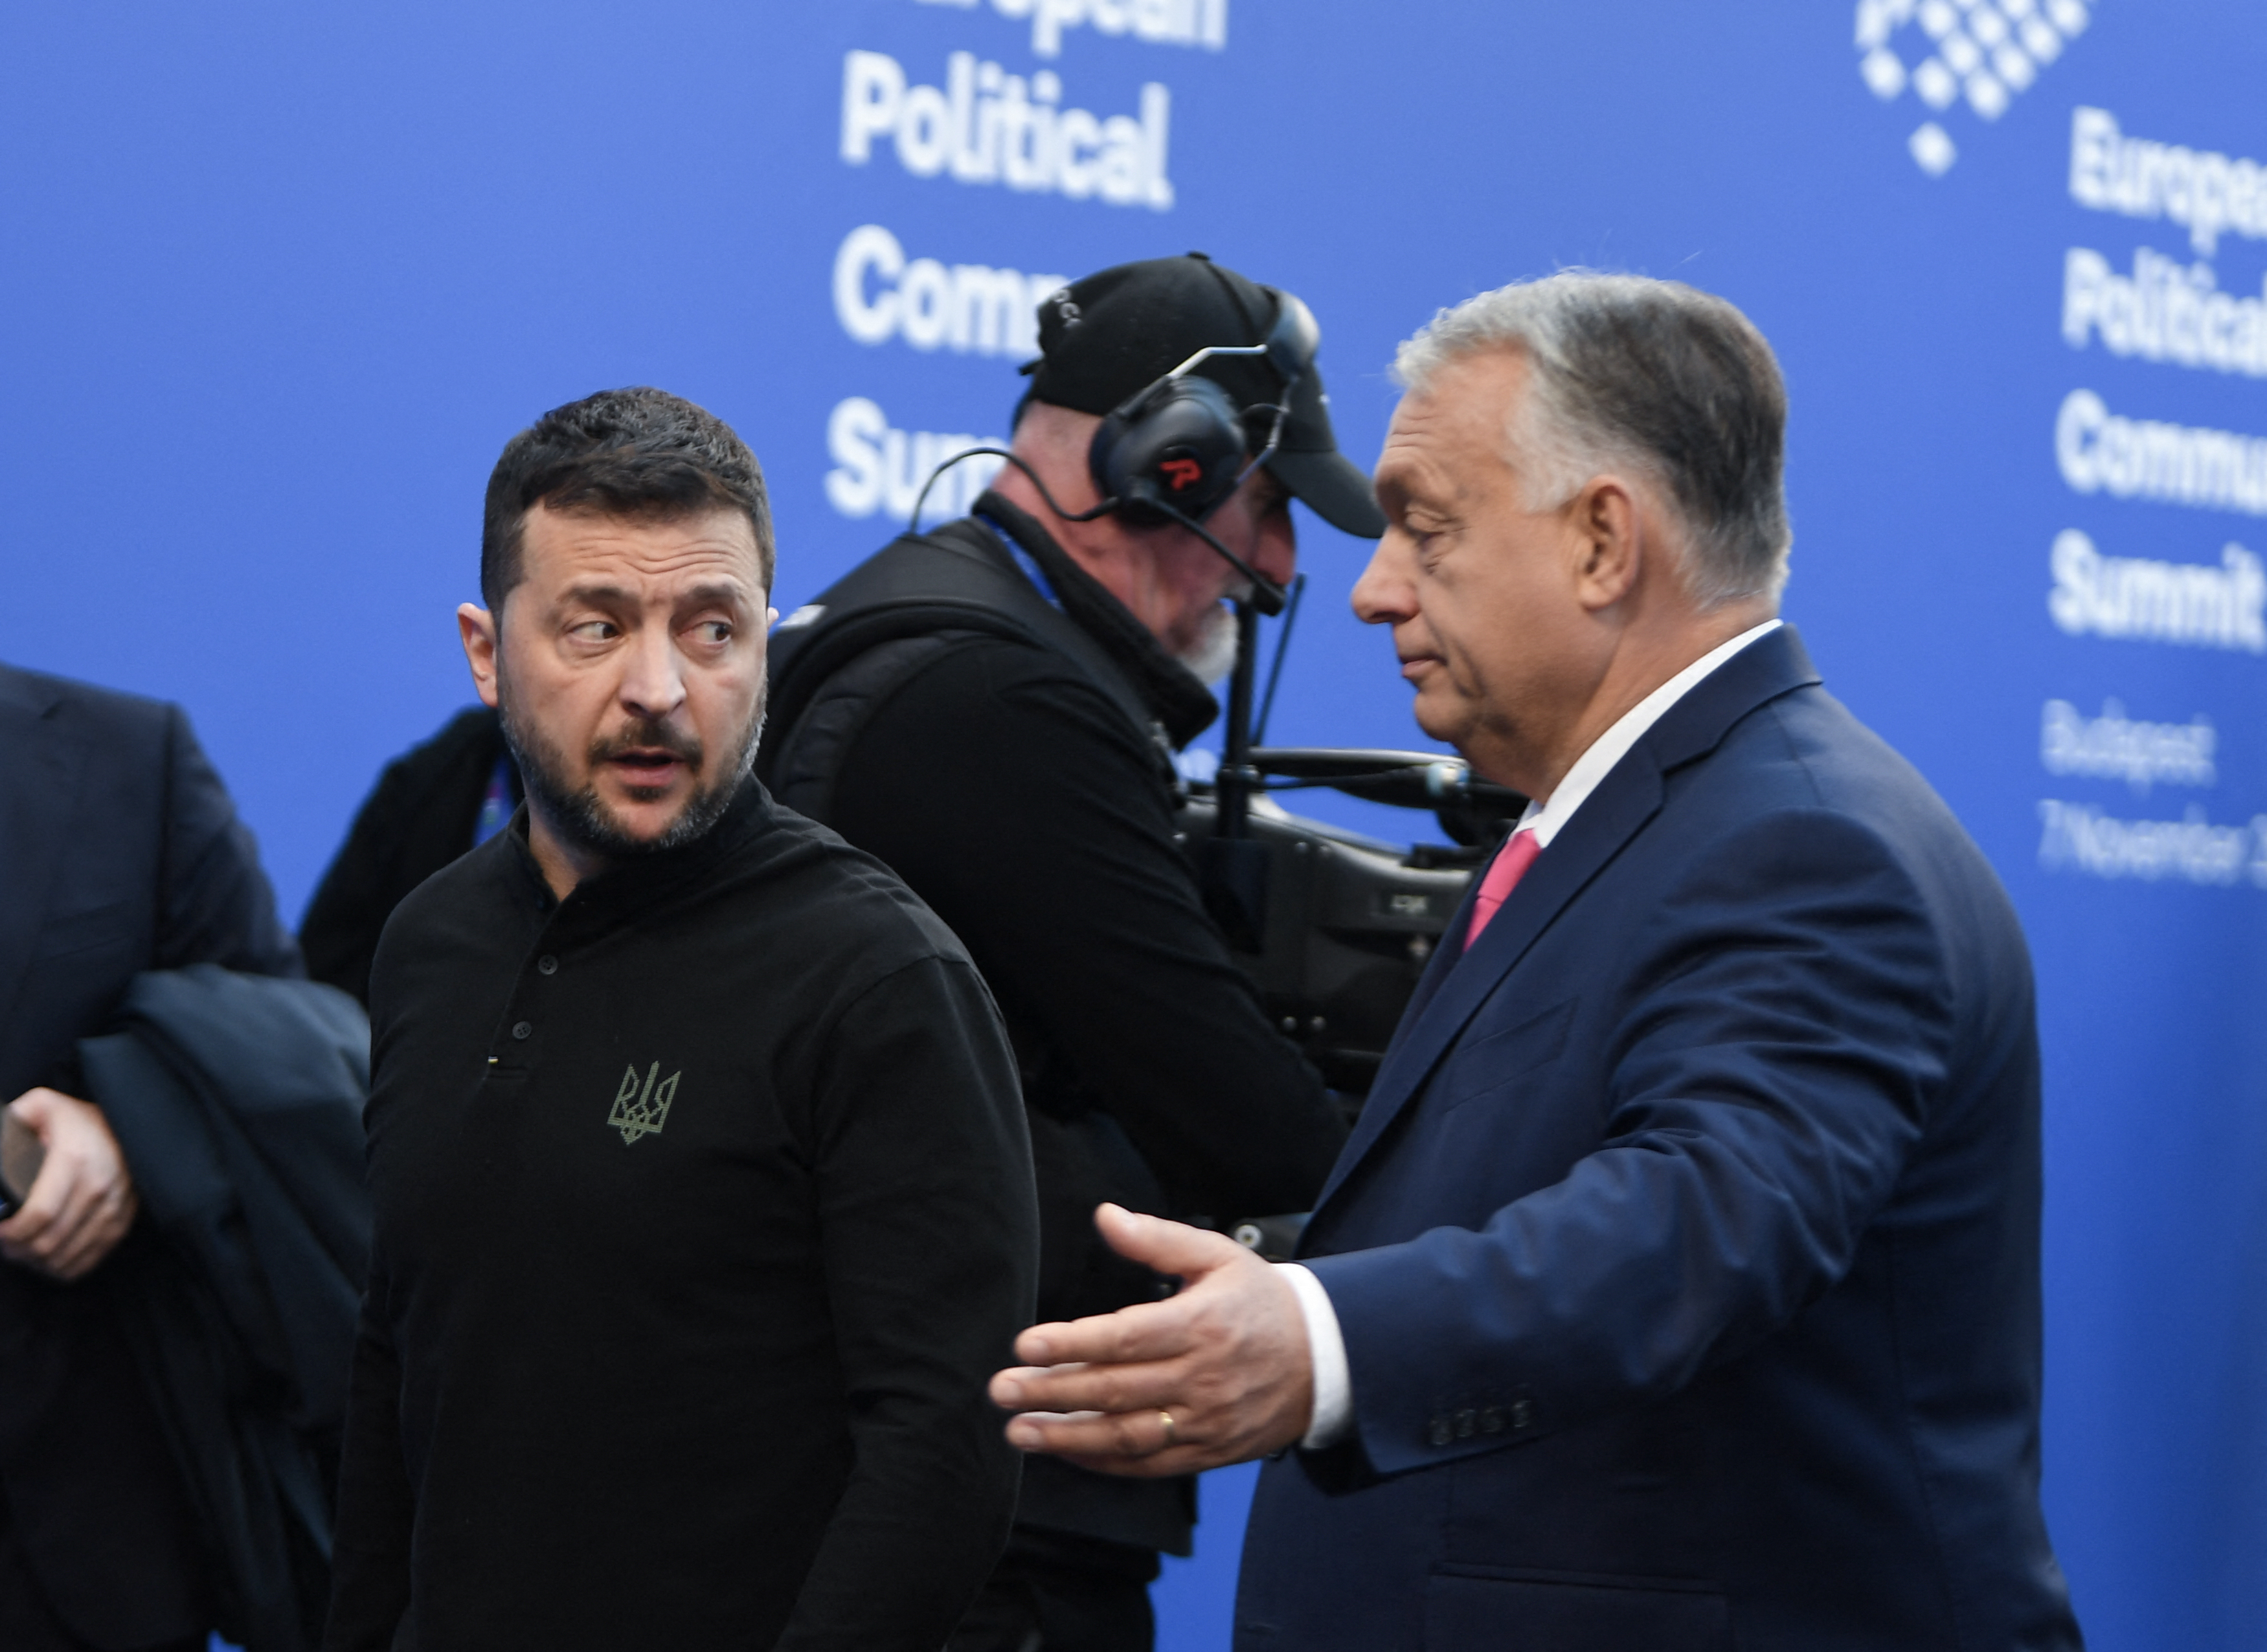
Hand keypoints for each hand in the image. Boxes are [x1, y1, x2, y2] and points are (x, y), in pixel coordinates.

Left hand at [0, 1089, 139, 1280]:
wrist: (127, 1121)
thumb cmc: (75, 1118)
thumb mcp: (40, 1106)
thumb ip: (9, 1122)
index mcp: (75, 1159)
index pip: (40, 1214)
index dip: (11, 1233)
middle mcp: (100, 1185)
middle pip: (51, 1240)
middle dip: (17, 1250)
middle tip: (4, 1243)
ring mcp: (115, 1206)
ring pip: (68, 1255)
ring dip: (37, 1261)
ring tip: (21, 1251)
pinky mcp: (123, 1219)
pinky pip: (90, 1259)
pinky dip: (64, 1267)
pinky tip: (46, 1259)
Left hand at [988, 1203, 1313, 1476]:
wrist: (1324, 1358)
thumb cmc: (1261, 1301)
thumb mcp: (1217, 1255)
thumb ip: (1157, 1240)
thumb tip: (1105, 1216)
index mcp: (1201, 1324)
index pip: (1125, 1338)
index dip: (1072, 1344)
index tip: (1026, 1345)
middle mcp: (1202, 1378)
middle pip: (1115, 1390)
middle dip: (1051, 1392)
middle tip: (1002, 1389)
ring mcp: (1206, 1421)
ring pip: (1127, 1436)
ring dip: (1067, 1437)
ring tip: (1020, 1431)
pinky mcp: (1209, 1452)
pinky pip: (1148, 1464)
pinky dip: (1104, 1461)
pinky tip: (1067, 1450)